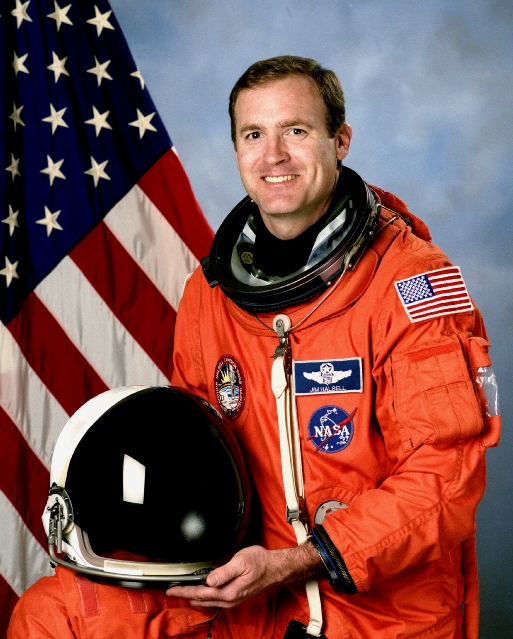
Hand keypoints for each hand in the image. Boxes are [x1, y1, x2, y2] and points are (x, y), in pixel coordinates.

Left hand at [166, 543, 322, 607]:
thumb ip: (223, 571)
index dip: (184, 591)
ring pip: (207, 601)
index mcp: (228, 592)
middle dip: (186, 595)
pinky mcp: (235, 596)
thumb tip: (208, 579)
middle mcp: (229, 599)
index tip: (171, 590)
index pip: (200, 592)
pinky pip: (214, 600)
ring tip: (182, 591)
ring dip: (194, 596)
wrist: (275, 569)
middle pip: (201, 599)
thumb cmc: (260, 562)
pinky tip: (201, 592)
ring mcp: (232, 599)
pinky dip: (204, 596)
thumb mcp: (241, 562)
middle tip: (172, 591)